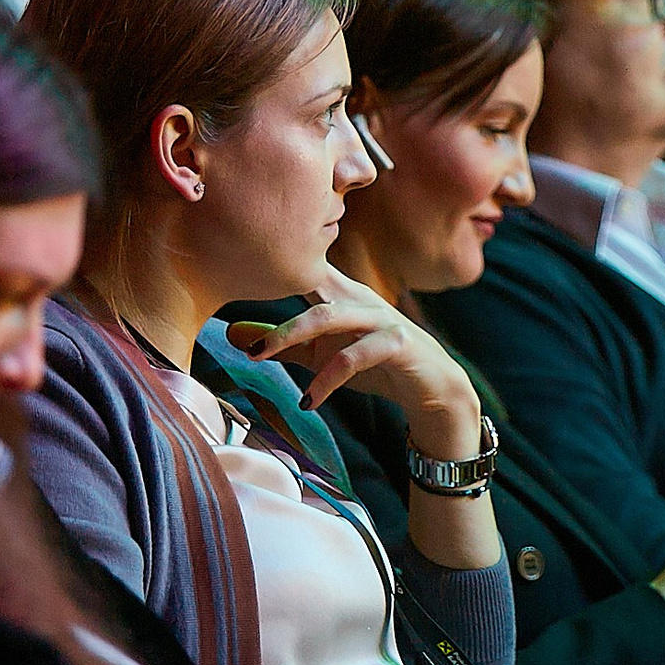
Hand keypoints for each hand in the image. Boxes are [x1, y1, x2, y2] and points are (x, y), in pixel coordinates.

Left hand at [228, 264, 482, 456]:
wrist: (433, 389)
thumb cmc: (376, 364)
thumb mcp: (320, 355)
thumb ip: (282, 344)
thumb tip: (232, 333)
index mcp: (343, 293)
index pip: (307, 267)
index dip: (277, 262)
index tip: (239, 271)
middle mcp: (360, 298)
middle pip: (312, 287)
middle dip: (275, 313)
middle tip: (246, 345)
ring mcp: (381, 318)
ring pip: (330, 316)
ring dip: (291, 337)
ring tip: (260, 359)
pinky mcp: (399, 343)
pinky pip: (355, 357)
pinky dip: (327, 379)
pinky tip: (309, 401)